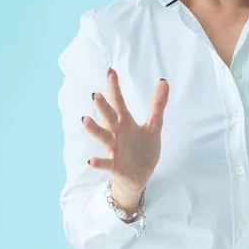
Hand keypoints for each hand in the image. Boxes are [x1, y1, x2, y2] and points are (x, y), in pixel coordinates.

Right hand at [82, 68, 169, 191]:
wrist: (141, 176)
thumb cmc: (143, 148)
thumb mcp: (154, 125)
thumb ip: (158, 104)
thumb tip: (163, 80)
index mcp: (125, 122)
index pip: (118, 102)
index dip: (115, 88)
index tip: (111, 71)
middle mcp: (117, 133)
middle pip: (109, 117)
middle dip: (103, 107)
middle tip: (96, 94)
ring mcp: (115, 149)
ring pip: (103, 137)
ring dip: (94, 130)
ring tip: (85, 120)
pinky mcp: (116, 165)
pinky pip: (106, 163)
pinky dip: (99, 162)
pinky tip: (91, 161)